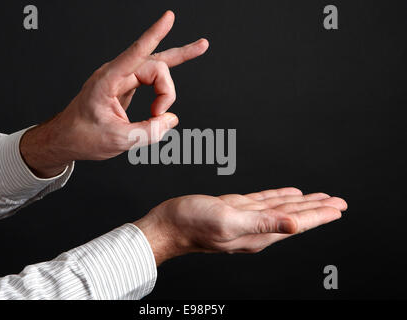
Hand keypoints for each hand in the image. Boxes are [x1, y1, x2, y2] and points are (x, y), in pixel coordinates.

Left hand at [20, 11, 208, 177]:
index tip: (168, 17)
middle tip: (159, 115)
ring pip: (155, 70)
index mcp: (107, 81)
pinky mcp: (127, 86)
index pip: (136, 54)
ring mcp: (121, 79)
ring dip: (169, 84)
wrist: (67, 139)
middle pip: (154, 67)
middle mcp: (115, 74)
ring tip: (199, 48)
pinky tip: (181, 60)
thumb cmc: (84, 137)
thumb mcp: (118, 140)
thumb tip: (171, 119)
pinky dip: (165, 83)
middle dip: (166, 91)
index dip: (154, 34)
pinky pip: (152, 78)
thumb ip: (149, 131)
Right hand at [134, 188, 346, 265]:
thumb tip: (295, 225)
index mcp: (259, 233)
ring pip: (281, 208)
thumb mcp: (230, 222)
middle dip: (317, 208)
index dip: (319, 215)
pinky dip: (279, 197)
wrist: (169, 225)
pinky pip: (265, 202)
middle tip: (338, 202)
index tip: (338, 208)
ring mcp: (246, 218)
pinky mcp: (235, 208)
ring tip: (319, 198)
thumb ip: (263, 223)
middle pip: (294, 216)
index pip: (297, 223)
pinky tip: (288, 194)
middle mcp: (257, 228)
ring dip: (301, 203)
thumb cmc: (193, 224)